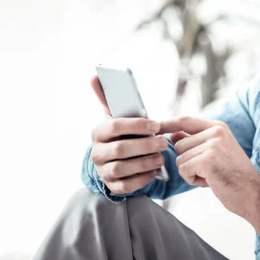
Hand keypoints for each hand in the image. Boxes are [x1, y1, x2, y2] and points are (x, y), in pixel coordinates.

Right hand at [88, 75, 168, 194]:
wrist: (113, 161)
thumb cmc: (121, 134)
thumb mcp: (115, 116)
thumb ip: (108, 97)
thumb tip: (95, 74)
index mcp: (98, 132)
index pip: (115, 125)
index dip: (137, 125)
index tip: (156, 124)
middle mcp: (97, 153)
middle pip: (121, 149)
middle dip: (146, 145)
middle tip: (164, 142)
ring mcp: (103, 171)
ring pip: (124, 168)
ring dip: (146, 162)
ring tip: (162, 156)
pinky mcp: (112, 186)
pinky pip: (128, 185)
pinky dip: (144, 178)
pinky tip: (155, 170)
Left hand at [163, 117, 259, 244]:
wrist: (253, 193)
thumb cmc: (235, 176)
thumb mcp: (216, 151)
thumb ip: (196, 141)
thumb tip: (172, 134)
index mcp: (218, 127)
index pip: (185, 120)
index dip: (168, 124)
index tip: (155, 126)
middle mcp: (216, 132)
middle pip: (178, 144)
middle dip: (188, 161)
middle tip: (209, 170)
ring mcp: (212, 144)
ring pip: (180, 159)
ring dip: (191, 172)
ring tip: (211, 176)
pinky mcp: (208, 160)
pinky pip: (184, 170)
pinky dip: (193, 180)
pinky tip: (210, 182)